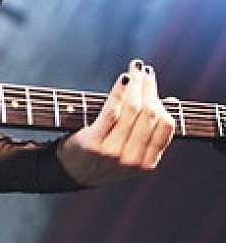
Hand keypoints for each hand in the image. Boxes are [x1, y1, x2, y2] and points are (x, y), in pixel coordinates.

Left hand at [56, 59, 174, 187]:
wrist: (71, 173)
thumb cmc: (105, 156)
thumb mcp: (132, 152)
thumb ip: (150, 131)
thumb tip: (171, 101)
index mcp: (147, 163)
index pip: (166, 125)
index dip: (161, 100)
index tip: (152, 82)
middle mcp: (132, 159)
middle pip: (150, 114)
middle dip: (148, 88)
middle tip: (143, 70)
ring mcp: (113, 152)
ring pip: (133, 110)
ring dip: (136, 85)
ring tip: (134, 69)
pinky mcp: (93, 143)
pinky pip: (111, 111)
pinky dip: (119, 91)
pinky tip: (124, 78)